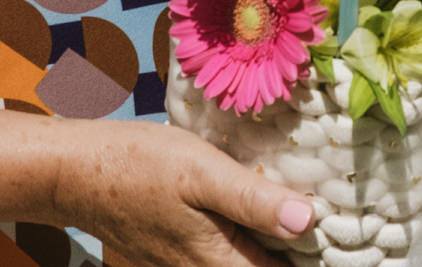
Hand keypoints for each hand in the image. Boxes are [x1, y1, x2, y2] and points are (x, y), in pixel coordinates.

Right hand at [60, 118, 313, 266]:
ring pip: (244, 263)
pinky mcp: (175, 254)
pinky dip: (249, 240)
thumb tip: (307, 220)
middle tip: (335, 223)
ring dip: (274, 248)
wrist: (76, 172)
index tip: (345, 238)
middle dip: (298, 253)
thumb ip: (253, 199)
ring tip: (307, 215)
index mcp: (217, 263)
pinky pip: (223, 256)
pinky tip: (264, 210)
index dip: (317, 258)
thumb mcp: (202, 171)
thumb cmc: (139, 165)